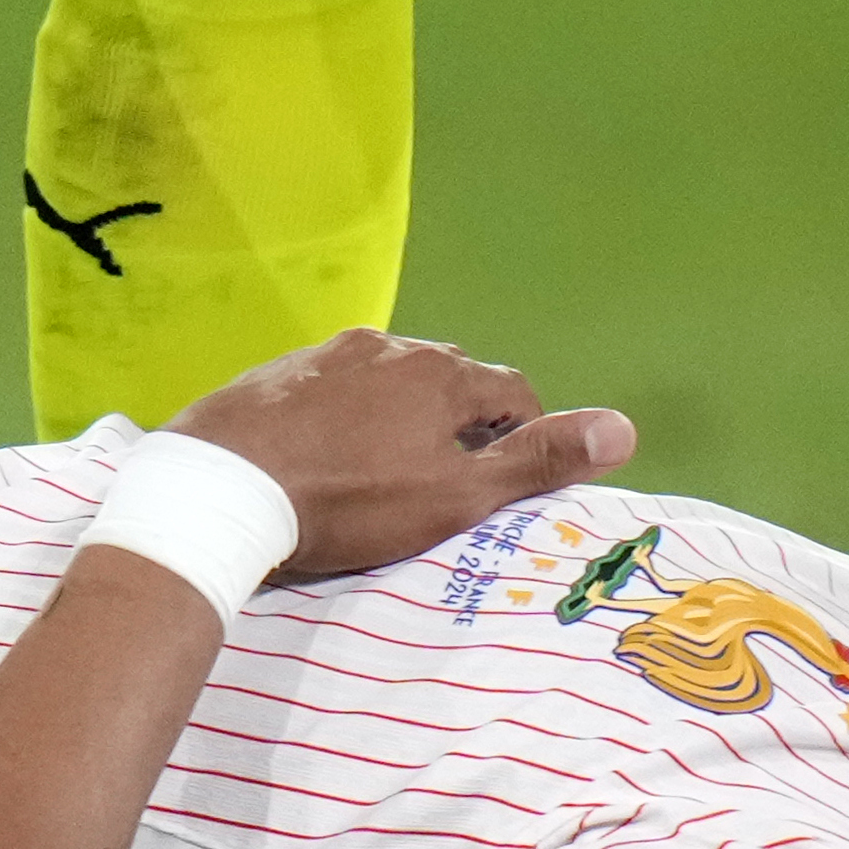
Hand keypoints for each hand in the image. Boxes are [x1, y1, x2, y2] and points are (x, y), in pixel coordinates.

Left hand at [168, 329, 634, 579]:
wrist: (225, 485)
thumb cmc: (352, 501)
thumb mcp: (456, 496)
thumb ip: (536, 462)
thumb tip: (623, 427)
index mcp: (443, 374)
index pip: (513, 389)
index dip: (523, 431)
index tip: (509, 475)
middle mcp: (391, 347)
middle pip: (449, 379)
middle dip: (460, 420)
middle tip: (446, 478)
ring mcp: (327, 354)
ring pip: (387, 378)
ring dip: (398, 413)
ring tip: (383, 468)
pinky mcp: (277, 373)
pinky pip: (330, 388)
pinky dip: (343, 415)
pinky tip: (323, 454)